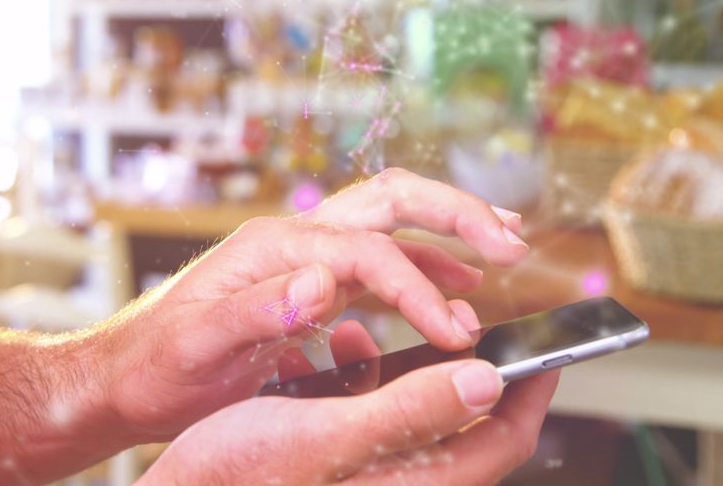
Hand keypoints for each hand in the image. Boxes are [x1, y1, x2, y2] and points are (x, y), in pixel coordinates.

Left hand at [96, 168, 527, 441]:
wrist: (122, 375)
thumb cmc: (154, 363)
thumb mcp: (197, 345)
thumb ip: (255, 311)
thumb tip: (320, 285)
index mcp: (273, 248)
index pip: (368, 252)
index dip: (418, 289)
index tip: (455, 332)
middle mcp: (292, 241)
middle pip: (389, 199)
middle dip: (454, 212)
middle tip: (510, 239)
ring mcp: (301, 259)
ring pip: (389, 222)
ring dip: (447, 231)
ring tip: (502, 247)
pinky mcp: (304, 286)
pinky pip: (376, 262)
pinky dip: (421, 267)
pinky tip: (451, 288)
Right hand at [138, 359, 559, 484]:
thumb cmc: (242, 476)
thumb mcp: (329, 436)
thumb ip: (409, 411)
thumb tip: (485, 382)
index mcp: (411, 483)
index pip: (500, 439)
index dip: (530, 390)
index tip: (549, 348)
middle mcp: (395, 481)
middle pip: (460, 425)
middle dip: (461, 368)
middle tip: (466, 323)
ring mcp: (362, 472)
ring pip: (408, 413)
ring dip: (400, 367)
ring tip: (370, 330)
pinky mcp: (328, 461)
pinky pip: (361, 414)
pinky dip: (353, 379)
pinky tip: (324, 353)